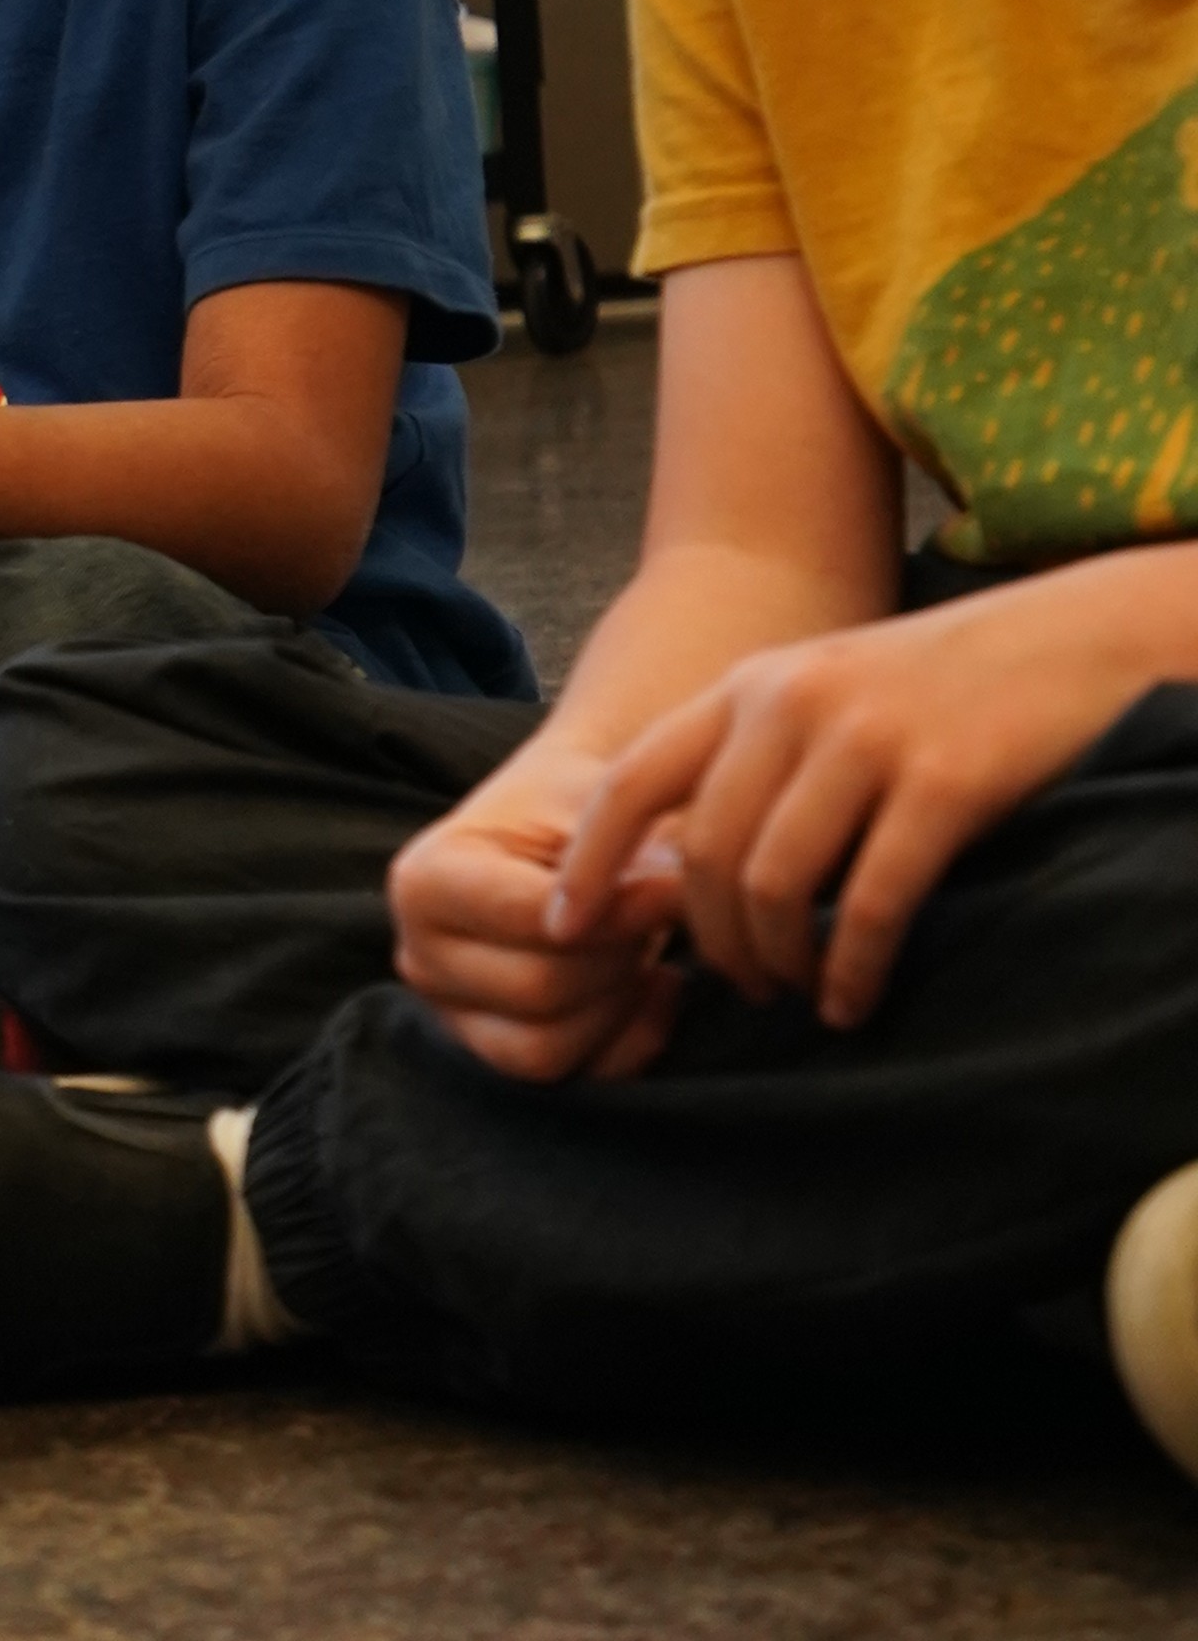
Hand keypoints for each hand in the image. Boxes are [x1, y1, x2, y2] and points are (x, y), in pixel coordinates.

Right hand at [387, 739, 685, 1081]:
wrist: (555, 822)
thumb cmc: (573, 802)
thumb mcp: (596, 798)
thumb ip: (630, 844)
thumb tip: (679, 893)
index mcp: (424, 881)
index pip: (529, 919)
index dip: (616, 909)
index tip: (673, 885)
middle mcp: (420, 956)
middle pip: (539, 990)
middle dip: (619, 956)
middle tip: (661, 913)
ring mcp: (451, 1015)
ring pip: (547, 1052)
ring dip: (621, 1003)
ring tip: (646, 944)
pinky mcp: (496, 1053)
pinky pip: (574, 1077)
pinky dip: (631, 1039)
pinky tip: (656, 984)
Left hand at [542, 575, 1192, 1036]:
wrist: (1074, 641)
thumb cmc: (941, 688)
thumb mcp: (827, 693)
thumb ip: (758, 758)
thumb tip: (689, 869)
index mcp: (751, 686)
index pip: (632, 778)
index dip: (587, 862)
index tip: (568, 932)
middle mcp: (793, 704)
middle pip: (702, 853)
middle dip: (708, 941)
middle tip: (739, 988)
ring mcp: (865, 740)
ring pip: (773, 884)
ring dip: (775, 961)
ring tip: (796, 994)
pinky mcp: (941, 783)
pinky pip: (870, 901)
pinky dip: (850, 966)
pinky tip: (853, 999)